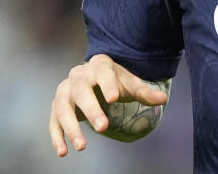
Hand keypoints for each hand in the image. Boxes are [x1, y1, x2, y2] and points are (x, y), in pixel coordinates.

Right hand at [48, 54, 168, 155]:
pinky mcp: (56, 107)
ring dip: (72, 128)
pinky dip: (57, 137)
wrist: (94, 79)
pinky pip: (53, 122)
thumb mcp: (129, 84)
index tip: (114, 98)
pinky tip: (64, 152)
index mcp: (99, 65)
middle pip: (81, 91)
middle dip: (91, 109)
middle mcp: (78, 75)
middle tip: (103, 127)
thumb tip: (163, 98)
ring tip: (82, 146)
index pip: (103, 72)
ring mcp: (64, 91)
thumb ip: (144, 92)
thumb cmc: (114, 82)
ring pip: (63, 108)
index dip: (108, 84)